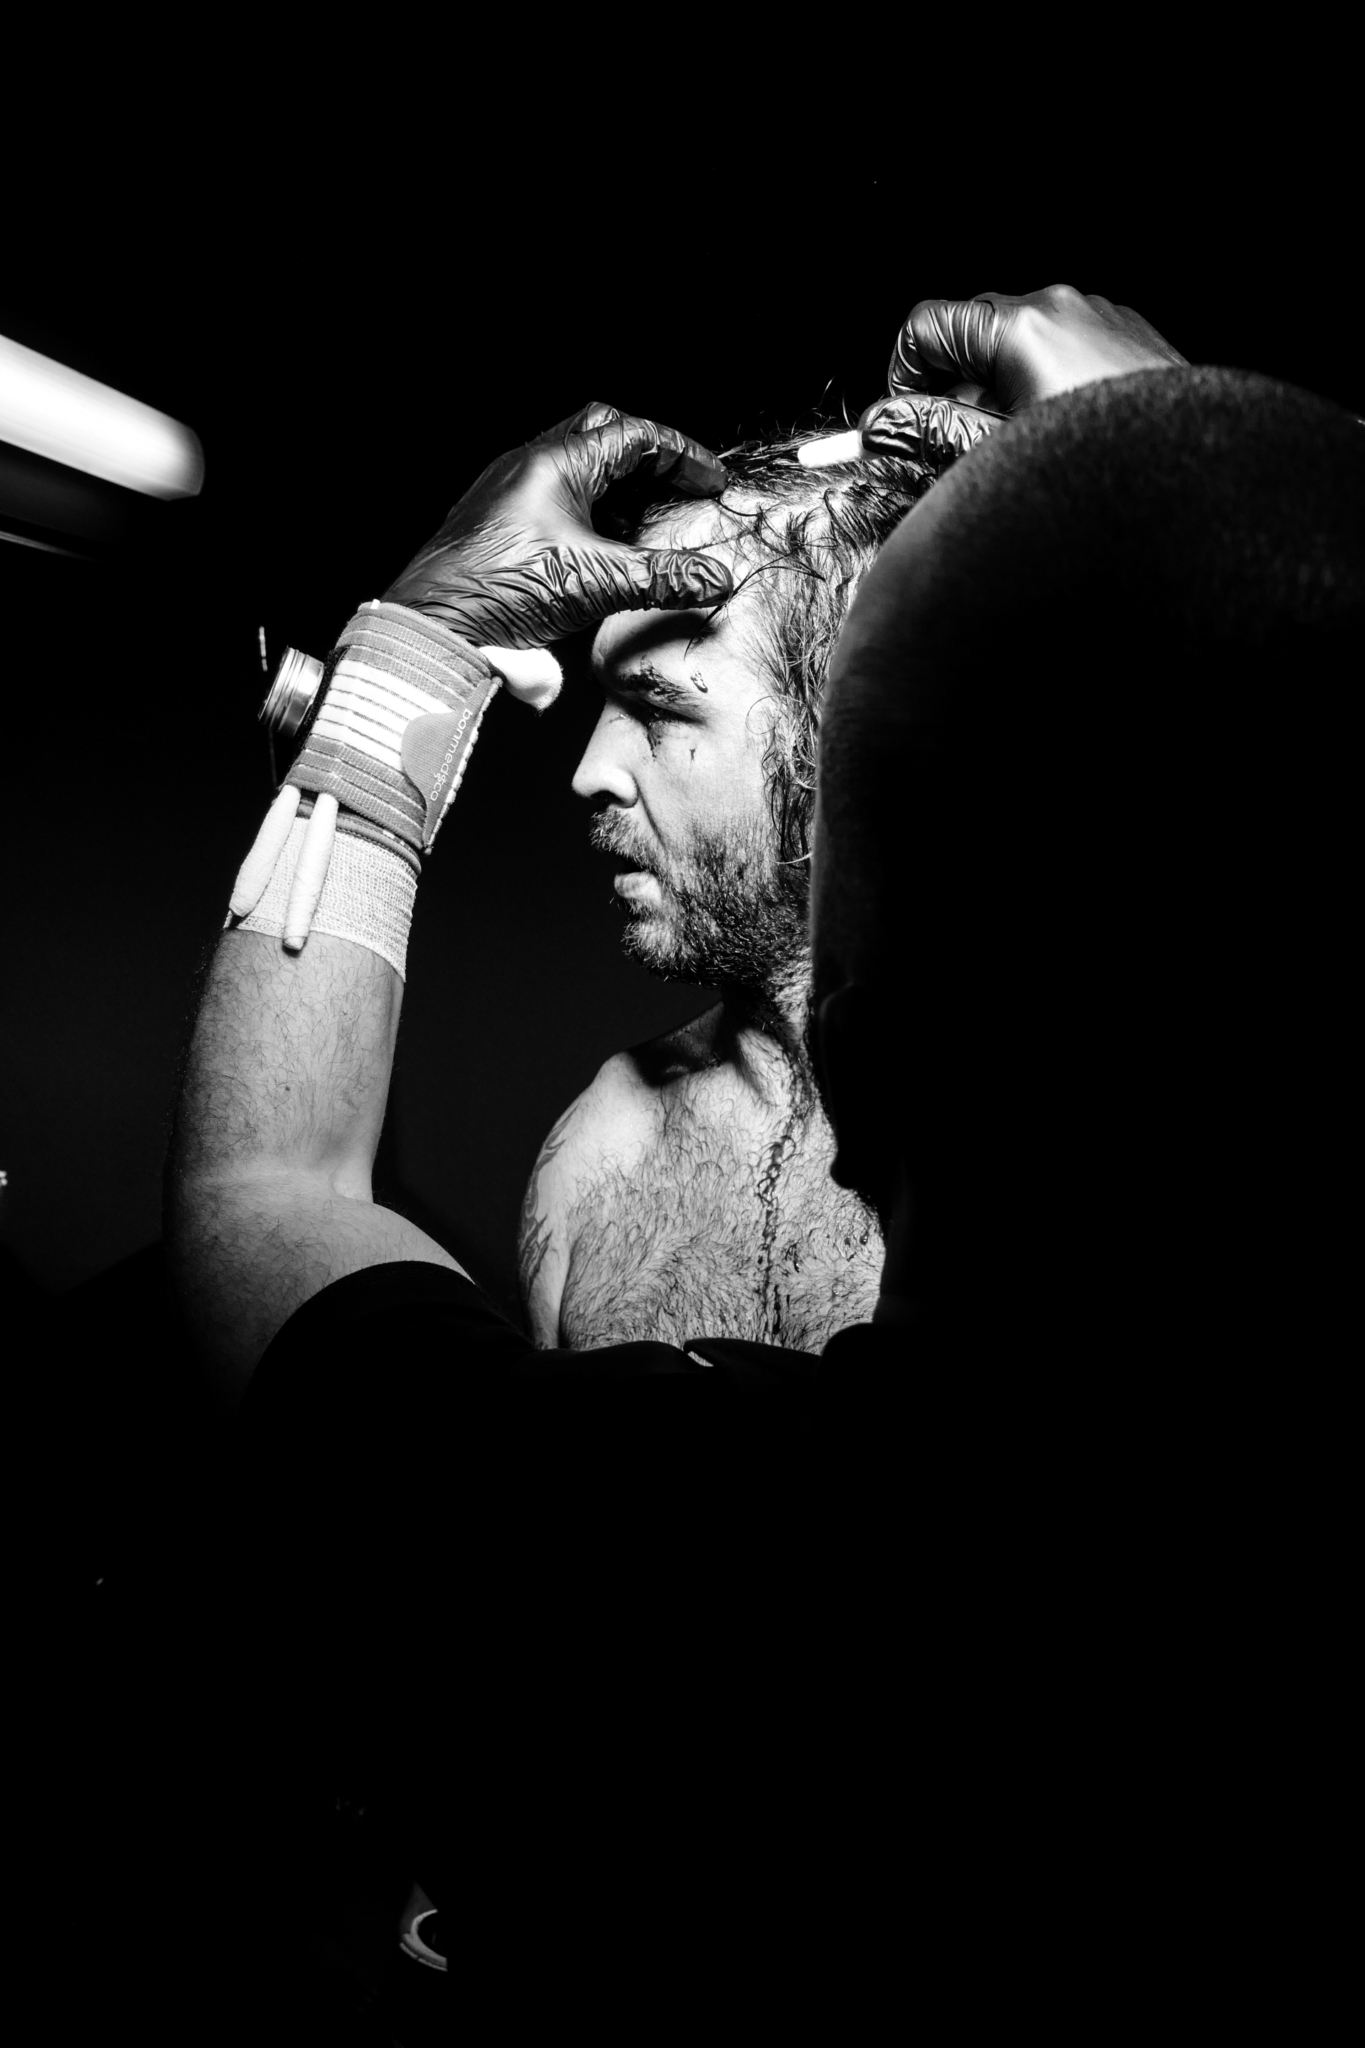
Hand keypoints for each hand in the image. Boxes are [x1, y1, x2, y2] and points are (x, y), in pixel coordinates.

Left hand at [384, 401, 733, 645]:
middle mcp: (529, 463)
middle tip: (677, 488)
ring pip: (574, 463)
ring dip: (615, 485)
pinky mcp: (494, 517)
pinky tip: (596, 545)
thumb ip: (661, 578)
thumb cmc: (501, 591)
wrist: (433, 624)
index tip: (711, 480)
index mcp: (558, 462)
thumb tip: (712, 579)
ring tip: (643, 523)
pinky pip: (549, 492)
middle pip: (603, 432)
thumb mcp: (596, 583)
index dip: (684, 455)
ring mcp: (507, 487)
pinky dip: (585, 507)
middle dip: (648, 457)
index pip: (637, 435)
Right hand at [859, 284, 1186, 465]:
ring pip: (1021, 338)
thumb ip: (934, 431)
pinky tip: (1066, 426)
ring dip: (1005, 384)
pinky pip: (1067, 342)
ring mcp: (1097, 314)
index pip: (928, 326)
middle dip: (958, 383)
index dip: (907, 372)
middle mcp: (1057, 306)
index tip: (910, 411)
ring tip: (1026, 441)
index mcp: (1018, 327)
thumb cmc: (1100, 465)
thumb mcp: (1000, 454)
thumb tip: (884, 421)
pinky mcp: (1126, 330)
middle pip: (973, 330)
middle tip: (967, 441)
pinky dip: (1049, 377)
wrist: (1193, 472)